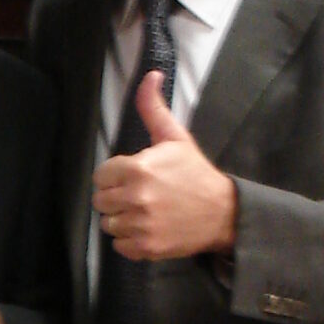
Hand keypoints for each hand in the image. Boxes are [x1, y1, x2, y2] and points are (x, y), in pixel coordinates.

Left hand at [93, 72, 238, 260]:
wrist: (223, 212)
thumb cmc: (196, 174)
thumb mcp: (175, 137)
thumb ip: (153, 108)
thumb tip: (150, 76)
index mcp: (138, 168)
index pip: (100, 176)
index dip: (114, 176)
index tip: (131, 177)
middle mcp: (136, 198)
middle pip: (101, 201)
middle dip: (115, 197)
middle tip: (138, 194)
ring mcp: (140, 225)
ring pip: (108, 224)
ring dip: (122, 219)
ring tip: (143, 212)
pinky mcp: (146, 247)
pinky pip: (119, 246)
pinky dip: (129, 240)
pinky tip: (147, 228)